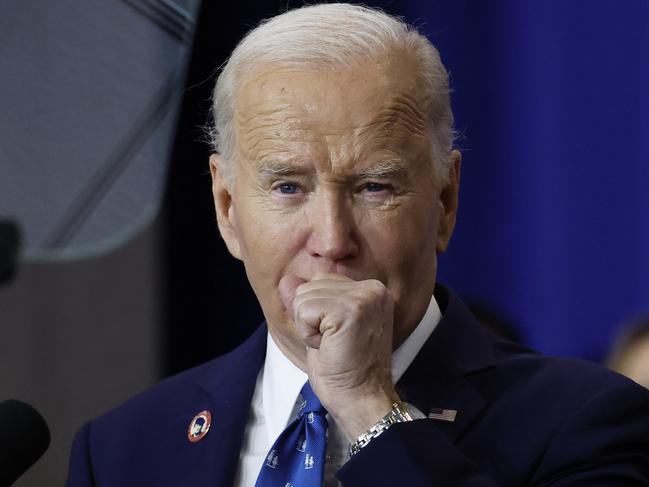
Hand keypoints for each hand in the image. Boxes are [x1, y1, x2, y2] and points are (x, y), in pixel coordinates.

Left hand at [279, 272, 400, 440]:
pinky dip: (307, 334)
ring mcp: (363, 297)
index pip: (321, 280)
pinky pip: (304, 310)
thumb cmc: (345, 371)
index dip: (317, 313)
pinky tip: (328, 348)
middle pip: (310, 285)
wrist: (361, 401)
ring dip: (309, 328)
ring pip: (304, 297)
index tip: (337, 337)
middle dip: (311, 318)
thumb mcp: (322, 329)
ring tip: (332, 346)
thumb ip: (307, 301)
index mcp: (371, 290)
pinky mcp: (350, 309)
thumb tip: (287, 279)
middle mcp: (372, 288)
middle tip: (334, 344)